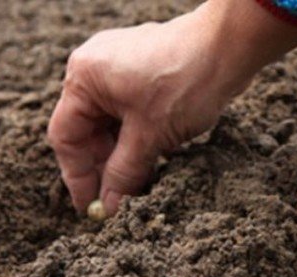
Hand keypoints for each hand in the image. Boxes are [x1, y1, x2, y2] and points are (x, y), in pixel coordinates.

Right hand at [47, 0, 296, 215]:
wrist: (230, 47)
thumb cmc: (185, 83)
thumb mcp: (150, 137)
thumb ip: (123, 172)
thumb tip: (107, 206)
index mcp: (83, 78)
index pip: (66, 137)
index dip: (78, 177)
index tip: (90, 208)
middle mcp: (95, 69)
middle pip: (88, 132)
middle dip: (104, 168)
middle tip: (119, 203)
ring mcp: (120, 69)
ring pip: (112, 126)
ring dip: (124, 157)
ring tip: (140, 185)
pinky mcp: (145, 73)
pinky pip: (131, 114)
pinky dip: (139, 139)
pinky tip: (154, 162)